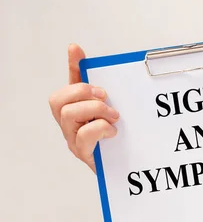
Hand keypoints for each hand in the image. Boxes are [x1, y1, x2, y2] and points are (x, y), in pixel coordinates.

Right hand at [49, 44, 119, 172]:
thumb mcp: (117, 117)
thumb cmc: (118, 143)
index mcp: (79, 110)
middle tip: (105, 97)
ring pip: (67, 115)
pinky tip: (113, 132)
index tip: (76, 50)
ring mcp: (73, 139)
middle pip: (58, 100)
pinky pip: (84, 136)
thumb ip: (114, 99)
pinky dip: (100, 129)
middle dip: (82, 92)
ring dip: (93, 110)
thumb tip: (116, 77)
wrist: (125, 171)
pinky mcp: (83, 153)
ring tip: (113, 117)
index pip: (71, 83)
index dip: (72, 66)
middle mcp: (70, 124)